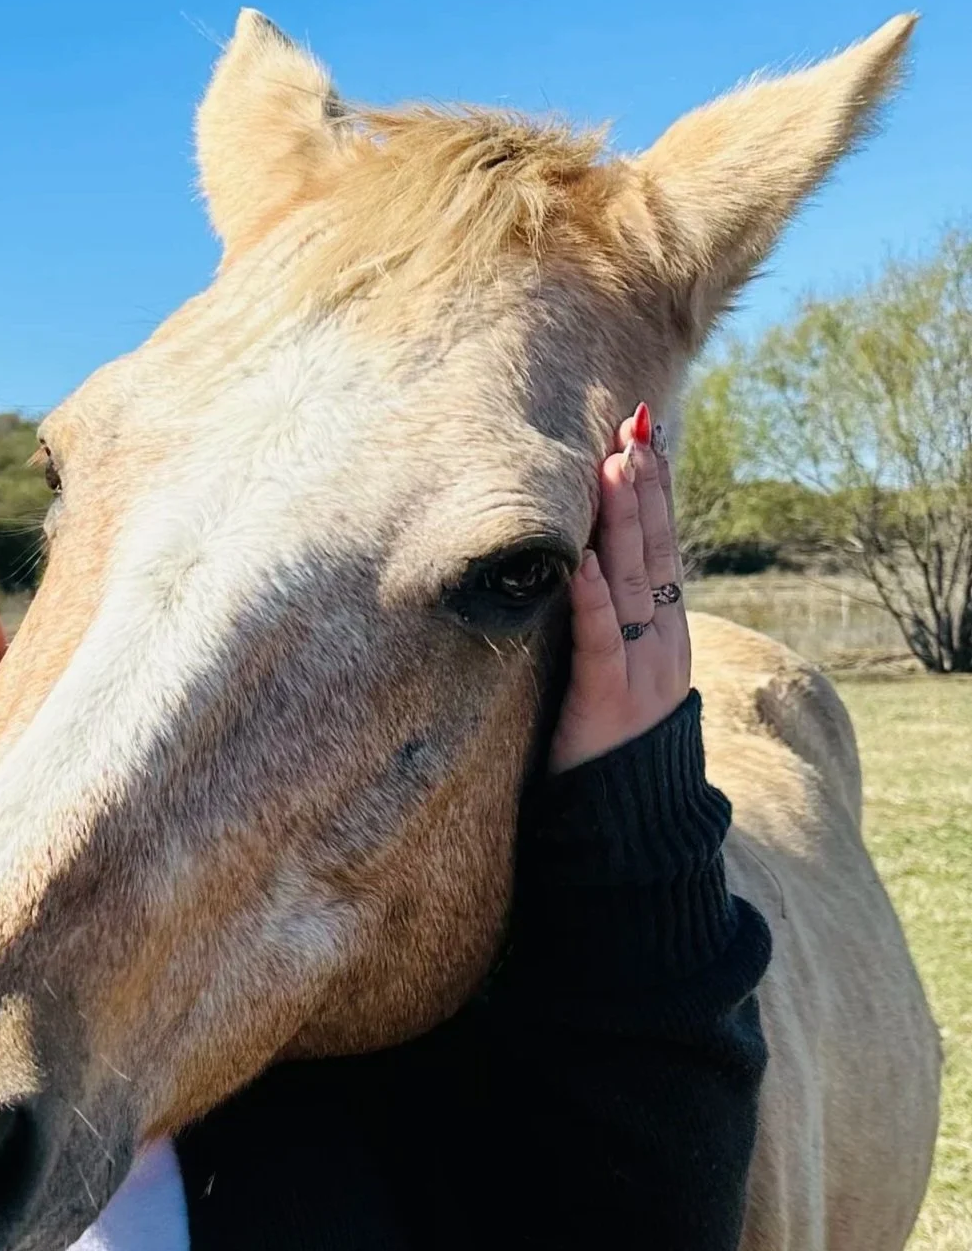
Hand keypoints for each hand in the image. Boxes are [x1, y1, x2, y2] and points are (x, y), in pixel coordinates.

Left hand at [549, 402, 690, 772]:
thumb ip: (610, 623)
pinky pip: (603, 642)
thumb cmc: (604, 741)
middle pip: (654, 551)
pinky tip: (587, 564)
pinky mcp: (609, 702)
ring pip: (634, 584)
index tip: (641, 435)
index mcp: (663, 631)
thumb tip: (590, 566)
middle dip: (644, 487)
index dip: (653, 490)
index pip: (660, 547)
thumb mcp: (613, 669)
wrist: (624, 821)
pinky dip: (595, 600)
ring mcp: (642, 671)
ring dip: (625, 523)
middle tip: (633, 429)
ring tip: (615, 468)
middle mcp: (662, 642)